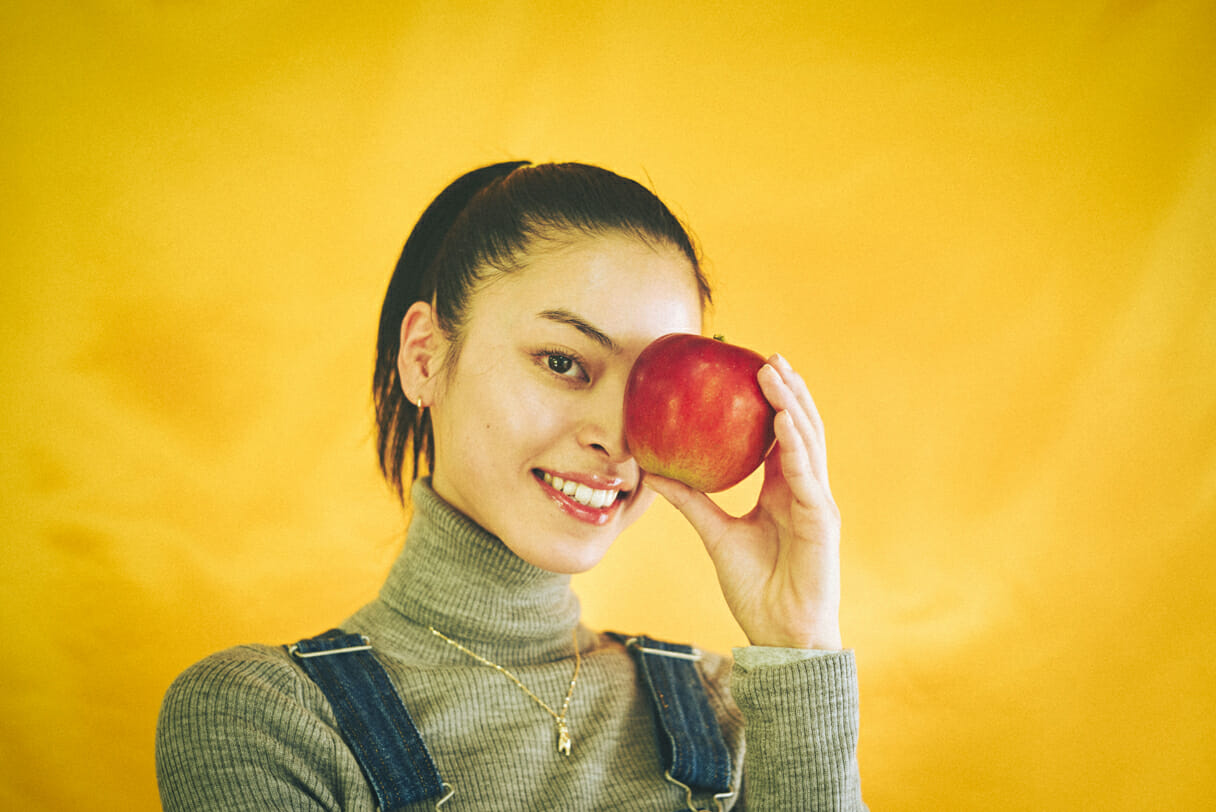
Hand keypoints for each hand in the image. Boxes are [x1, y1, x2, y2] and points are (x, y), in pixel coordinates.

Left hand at [644, 354, 842, 649]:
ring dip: (793, 403)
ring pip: (808, 441)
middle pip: (801, 428)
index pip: (781, 436)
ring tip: (775, 371)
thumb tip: (652, 472)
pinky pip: (807, 475)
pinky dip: (796, 444)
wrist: (780, 634)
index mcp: (783, 490)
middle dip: (787, 390)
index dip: (773, 401)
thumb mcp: (715, 535)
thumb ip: (691, 501)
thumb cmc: (755, 588)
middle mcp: (804, 490)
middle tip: (767, 355)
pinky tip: (783, 418)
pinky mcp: (821, 520)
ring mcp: (817, 502)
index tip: (752, 368)